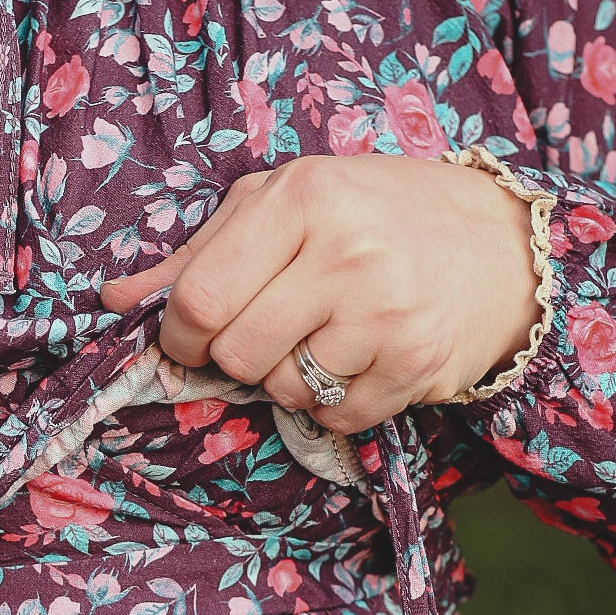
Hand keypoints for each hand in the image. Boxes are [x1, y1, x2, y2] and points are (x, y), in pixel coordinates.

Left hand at [99, 153, 539, 433]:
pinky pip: (332, 416)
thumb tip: (114, 301)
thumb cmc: (376, 217)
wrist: (501, 246)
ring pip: (282, 390)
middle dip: (236, 357)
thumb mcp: (287, 205)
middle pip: (236, 354)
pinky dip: (334, 402)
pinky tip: (361, 359)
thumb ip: (199, 253)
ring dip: (288, 378)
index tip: (190, 334)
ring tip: (325, 336)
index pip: (200, 298)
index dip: (179, 332)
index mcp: (304, 198)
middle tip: (269, 332)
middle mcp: (346, 253)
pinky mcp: (412, 367)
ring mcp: (383, 315)